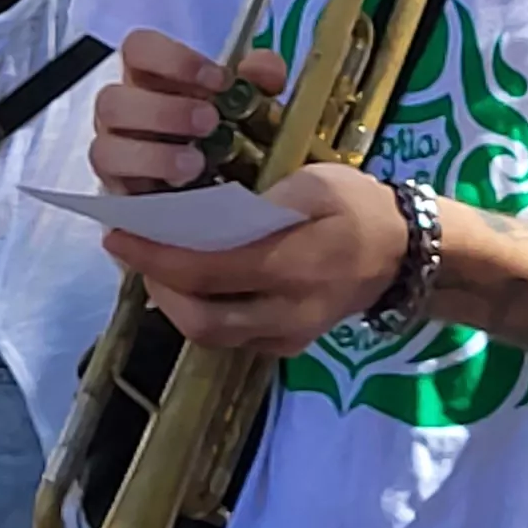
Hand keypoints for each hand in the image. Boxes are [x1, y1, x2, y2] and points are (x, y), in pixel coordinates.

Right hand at [89, 29, 274, 193]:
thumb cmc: (228, 134)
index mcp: (150, 78)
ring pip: (105, 146)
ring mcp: (115, 152)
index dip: (173, 60)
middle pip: (111, 99)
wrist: (226, 191)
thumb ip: (260, 79)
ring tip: (196, 162)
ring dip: (154, 153)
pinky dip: (151, 180)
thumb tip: (263, 68)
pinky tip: (184, 184)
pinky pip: (115, 187)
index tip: (218, 80)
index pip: (138, 48)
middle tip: (209, 122)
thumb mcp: (253, 103)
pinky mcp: (119, 190)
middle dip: (164, 111)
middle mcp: (124, 111)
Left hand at [104, 161, 410, 355]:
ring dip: (174, 304)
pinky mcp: (291, 343)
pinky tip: (187, 283)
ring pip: (213, 336)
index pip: (203, 271)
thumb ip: (260, 204)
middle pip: (200, 319)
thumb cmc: (359, 206)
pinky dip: (202, 313)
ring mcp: (291, 334)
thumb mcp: (315, 184)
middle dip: (156, 287)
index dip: (152, 255)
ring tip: (154, 265)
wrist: (411, 253)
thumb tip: (200, 216)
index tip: (116, 232)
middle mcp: (289, 312)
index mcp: (294, 266)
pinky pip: (233, 339)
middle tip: (133, 251)